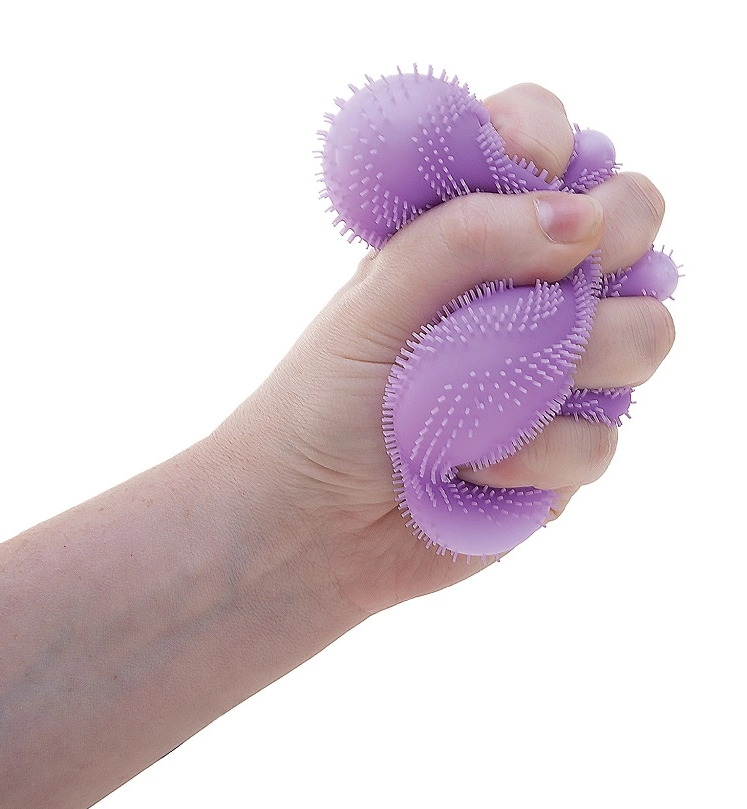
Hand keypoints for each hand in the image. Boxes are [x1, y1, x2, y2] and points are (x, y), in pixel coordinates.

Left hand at [210, 83, 673, 617]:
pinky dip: (537, 454)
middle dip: (611, 239)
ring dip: (577, 360)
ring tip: (485, 399)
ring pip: (647, 333)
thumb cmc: (323, 404)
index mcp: (473, 237)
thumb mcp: (372, 304)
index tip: (525, 162)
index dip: (551, 139)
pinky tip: (474, 466)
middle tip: (550, 281)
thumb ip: (463, 240)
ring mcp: (559, 372)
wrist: (309, 521)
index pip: (547, 145)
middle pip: (633, 224)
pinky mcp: (565, 453)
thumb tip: (578, 218)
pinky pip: (602, 439)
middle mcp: (530, 293)